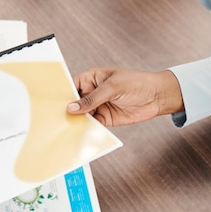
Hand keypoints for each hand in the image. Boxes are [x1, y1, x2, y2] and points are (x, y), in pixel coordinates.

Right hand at [66, 68, 184, 125]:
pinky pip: (92, 125)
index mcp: (91, 78)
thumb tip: (72, 108)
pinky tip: (80, 133)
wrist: (158, 96)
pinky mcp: (105, 119)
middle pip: (74, 103)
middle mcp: (92, 92)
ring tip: (66, 128)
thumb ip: (91, 99)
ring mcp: (98, 106)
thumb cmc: (137, 83)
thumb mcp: (112, 87)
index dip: (62, 95)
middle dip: (67, 111)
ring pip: (81, 116)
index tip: (52, 105)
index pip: (71, 86)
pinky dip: (86, 129)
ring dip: (76, 122)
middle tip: (56, 119)